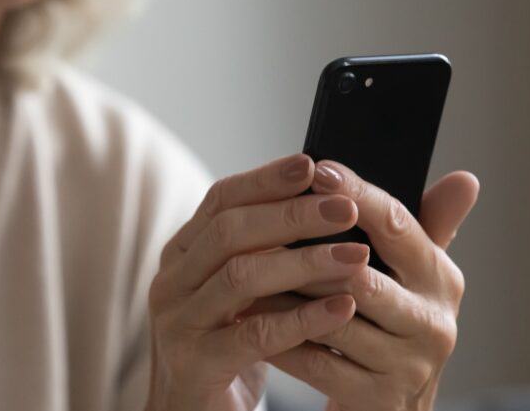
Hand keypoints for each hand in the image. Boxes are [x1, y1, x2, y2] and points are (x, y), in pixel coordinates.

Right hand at [145, 154, 367, 410]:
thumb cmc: (227, 347)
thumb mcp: (240, 292)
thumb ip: (266, 249)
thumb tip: (324, 197)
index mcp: (183, 254)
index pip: (220, 200)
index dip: (266, 180)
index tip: (313, 164)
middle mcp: (173, 281)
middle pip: (230, 231)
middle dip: (292, 214)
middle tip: (346, 207)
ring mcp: (179, 323)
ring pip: (241, 278)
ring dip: (304, 262)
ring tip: (356, 256)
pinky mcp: (196, 365)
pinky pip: (253, 336)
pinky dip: (302, 319)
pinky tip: (341, 307)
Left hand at [257, 160, 478, 410]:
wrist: (391, 408)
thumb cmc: (391, 326)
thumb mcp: (412, 276)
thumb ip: (426, 224)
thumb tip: (465, 178)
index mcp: (440, 279)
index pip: (398, 225)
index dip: (356, 194)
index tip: (316, 170)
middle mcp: (433, 322)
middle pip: (360, 273)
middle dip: (306, 251)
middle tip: (259, 227)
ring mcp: (408, 365)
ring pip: (332, 318)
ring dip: (281, 295)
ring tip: (241, 272)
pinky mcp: (378, 400)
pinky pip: (316, 362)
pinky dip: (280, 339)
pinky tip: (250, 321)